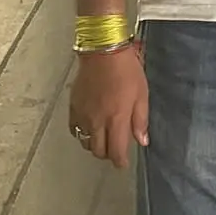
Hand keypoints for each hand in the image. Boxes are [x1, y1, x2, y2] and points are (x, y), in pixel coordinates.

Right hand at [69, 46, 148, 168]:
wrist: (103, 51)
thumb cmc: (126, 70)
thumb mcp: (142, 94)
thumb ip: (140, 120)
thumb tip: (142, 141)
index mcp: (116, 119)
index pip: (115, 152)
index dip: (119, 161)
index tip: (122, 163)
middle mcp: (97, 122)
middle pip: (98, 150)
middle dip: (108, 154)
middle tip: (115, 149)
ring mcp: (83, 115)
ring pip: (85, 142)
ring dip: (95, 144)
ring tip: (103, 138)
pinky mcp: (73, 107)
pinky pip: (74, 129)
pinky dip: (82, 132)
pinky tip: (89, 127)